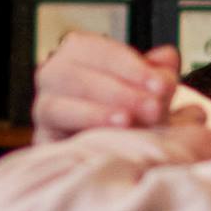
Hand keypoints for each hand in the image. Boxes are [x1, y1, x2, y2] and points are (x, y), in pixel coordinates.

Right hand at [34, 35, 178, 140]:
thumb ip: (159, 75)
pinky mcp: (42, 134)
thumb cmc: (130, 119)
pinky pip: (53, 124)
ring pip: (59, 97)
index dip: (132, 65)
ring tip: (129, 121)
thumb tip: (168, 58)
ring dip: (99, 108)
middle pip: (75, 71)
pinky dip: (84, 122)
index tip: (161, 84)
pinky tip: (110, 131)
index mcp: (80, 53)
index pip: (100, 50)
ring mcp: (44, 104)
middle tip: (153, 108)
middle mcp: (55, 73)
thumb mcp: (150, 95)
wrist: (112, 160)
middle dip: (119, 89)